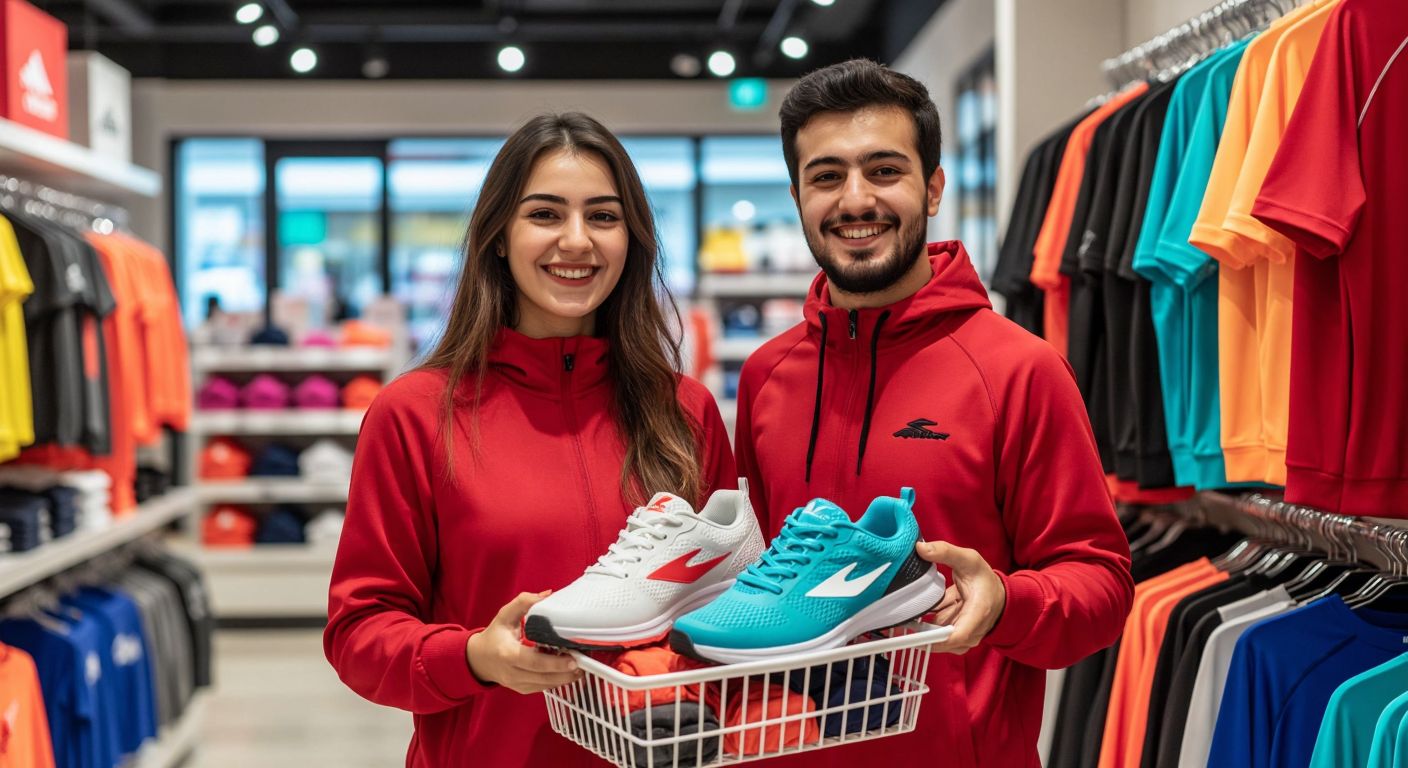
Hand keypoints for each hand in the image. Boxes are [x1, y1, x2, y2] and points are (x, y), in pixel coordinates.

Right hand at [466, 590, 582, 693]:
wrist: (479, 659)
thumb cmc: (494, 636)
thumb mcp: (505, 615)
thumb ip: (525, 602)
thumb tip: (548, 595)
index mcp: (507, 653)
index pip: (532, 662)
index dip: (554, 663)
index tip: (572, 659)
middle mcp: (511, 672)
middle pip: (542, 677)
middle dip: (565, 672)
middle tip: (583, 664)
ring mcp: (516, 683)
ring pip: (544, 685)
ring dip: (564, 679)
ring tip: (580, 669)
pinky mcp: (522, 689)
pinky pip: (542, 688)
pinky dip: (556, 681)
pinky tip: (568, 673)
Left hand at [916, 541, 1006, 654]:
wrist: (998, 596)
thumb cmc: (985, 580)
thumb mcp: (968, 559)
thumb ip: (945, 552)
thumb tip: (920, 548)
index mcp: (978, 613)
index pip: (956, 636)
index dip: (933, 638)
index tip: (912, 633)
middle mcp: (972, 630)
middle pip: (941, 640)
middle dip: (920, 631)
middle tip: (901, 620)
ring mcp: (964, 637)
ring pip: (935, 636)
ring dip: (921, 625)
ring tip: (908, 612)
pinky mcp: (955, 637)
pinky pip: (935, 633)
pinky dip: (925, 624)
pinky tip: (918, 611)